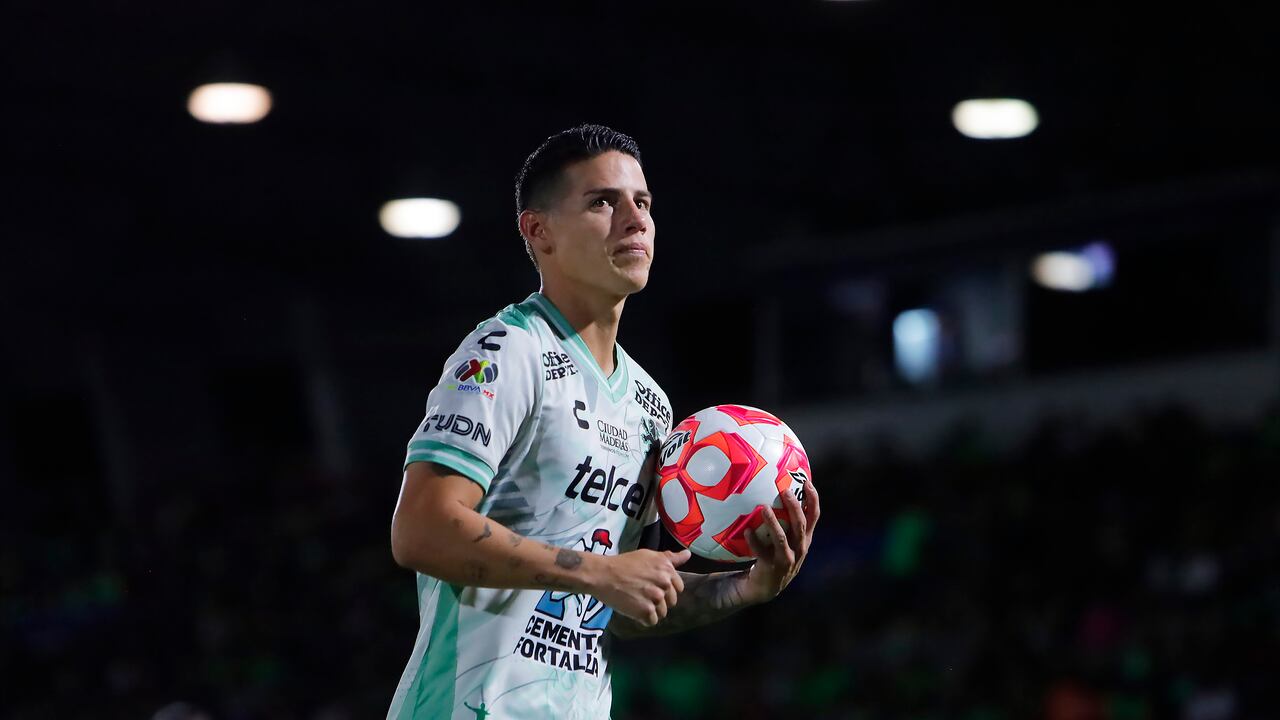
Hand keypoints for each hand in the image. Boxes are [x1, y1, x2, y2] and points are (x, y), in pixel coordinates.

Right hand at [590, 549, 689, 625]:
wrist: (602, 574)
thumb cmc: (623, 564)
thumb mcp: (648, 556)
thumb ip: (670, 557)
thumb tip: (688, 554)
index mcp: (666, 569)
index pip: (678, 587)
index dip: (665, 589)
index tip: (651, 586)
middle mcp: (664, 582)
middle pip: (671, 601)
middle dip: (659, 600)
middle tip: (642, 594)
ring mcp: (656, 597)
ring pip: (662, 612)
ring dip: (651, 611)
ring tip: (637, 601)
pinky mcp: (646, 611)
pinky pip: (652, 621)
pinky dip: (643, 619)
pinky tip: (634, 609)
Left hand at [743, 478, 820, 603]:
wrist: (764, 588)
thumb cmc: (774, 556)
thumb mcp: (786, 540)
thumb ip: (786, 522)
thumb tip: (775, 492)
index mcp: (805, 539)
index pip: (814, 516)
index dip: (813, 499)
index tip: (807, 482)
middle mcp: (800, 549)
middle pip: (801, 525)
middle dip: (795, 508)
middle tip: (785, 491)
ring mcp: (787, 560)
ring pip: (782, 539)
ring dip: (773, 523)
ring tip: (764, 508)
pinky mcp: (772, 568)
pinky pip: (762, 552)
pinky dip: (754, 541)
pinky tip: (747, 531)